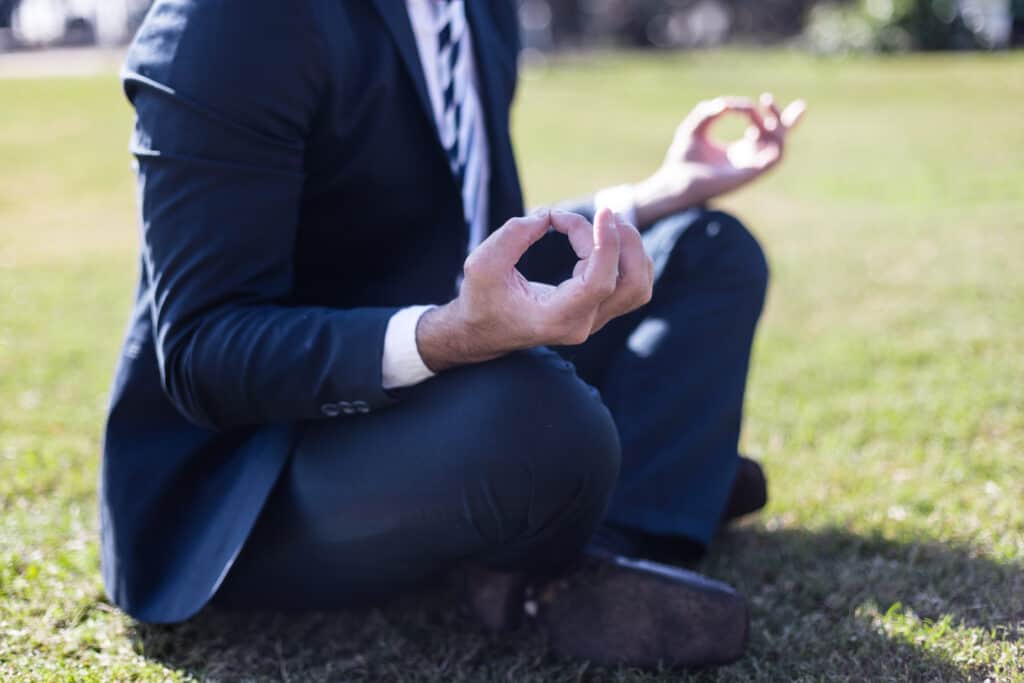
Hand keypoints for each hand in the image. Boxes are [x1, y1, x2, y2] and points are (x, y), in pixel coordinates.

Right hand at [417, 208, 652, 371]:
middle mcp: (581, 324)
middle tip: (603, 213)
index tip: (602, 211)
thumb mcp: (482, 263)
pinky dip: (625, 257)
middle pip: (631, 285)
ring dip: (631, 250)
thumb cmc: (481, 298)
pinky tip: (601, 237)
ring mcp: (593, 321)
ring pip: (638, 287)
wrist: (482, 331)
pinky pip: (630, 286)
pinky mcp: (597, 311)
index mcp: (556, 318)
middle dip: (626, 243)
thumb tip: (549, 216)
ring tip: (606, 222)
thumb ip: (514, 235)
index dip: (607, 244)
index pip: (600, 282)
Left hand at [634, 93, 805, 225]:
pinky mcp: (752, 174)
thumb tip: (732, 105)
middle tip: (783, 101)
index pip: (765, 134)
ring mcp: (751, 168)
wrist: (675, 181)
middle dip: (788, 121)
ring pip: (779, 147)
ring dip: (777, 126)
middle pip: (779, 140)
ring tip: (758, 110)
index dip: (772, 115)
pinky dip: (774, 140)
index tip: (760, 100)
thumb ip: (713, 110)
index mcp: (738, 151)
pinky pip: (775, 157)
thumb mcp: (696, 126)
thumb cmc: (683, 157)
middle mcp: (748, 160)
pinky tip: (756, 128)